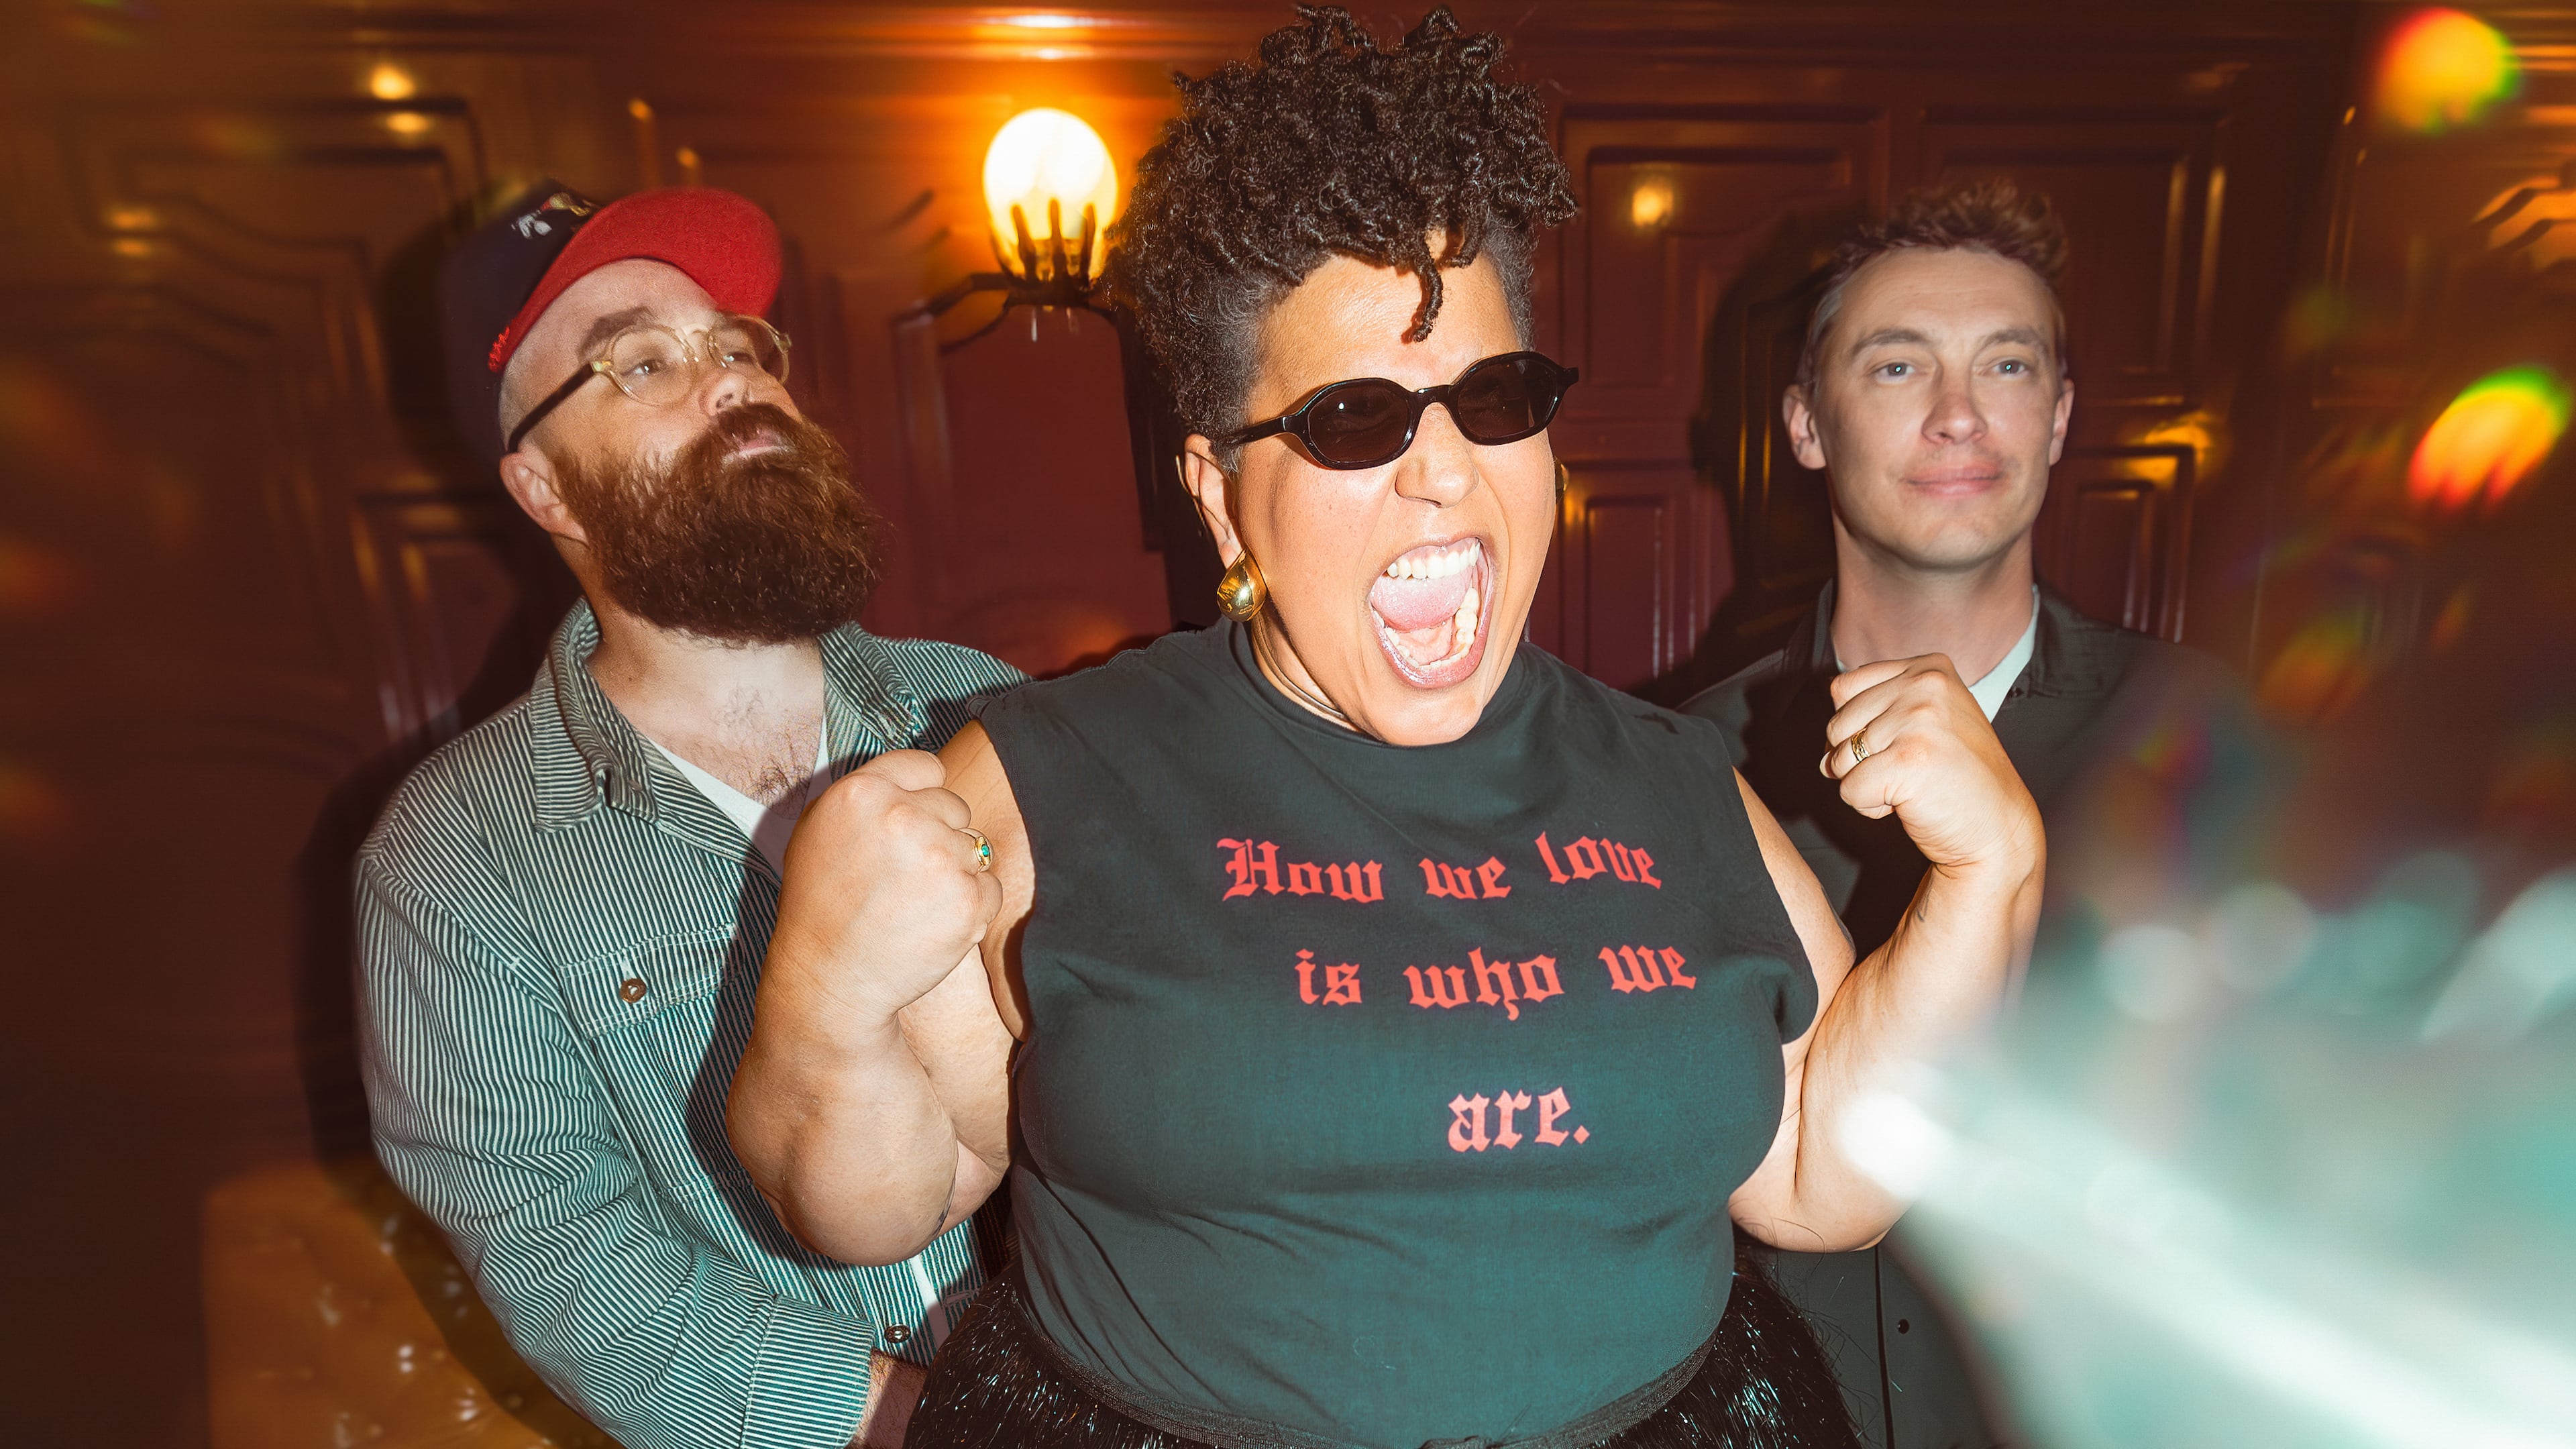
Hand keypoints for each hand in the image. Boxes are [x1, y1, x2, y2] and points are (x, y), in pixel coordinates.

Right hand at [773, 749, 1000, 1025]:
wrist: (828, 981)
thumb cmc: (819, 907)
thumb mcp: (819, 831)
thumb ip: (867, 795)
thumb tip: (916, 780)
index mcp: (862, 792)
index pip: (927, 767)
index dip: (921, 797)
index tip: (908, 825)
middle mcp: (903, 817)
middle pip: (955, 806)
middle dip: (938, 836)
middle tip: (903, 876)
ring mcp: (940, 857)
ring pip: (975, 847)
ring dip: (955, 872)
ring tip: (913, 903)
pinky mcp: (968, 899)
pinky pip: (990, 886)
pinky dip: (970, 905)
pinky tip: (932, 923)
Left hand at [1819, 656, 2040, 877]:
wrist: (1999, 828)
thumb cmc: (1957, 779)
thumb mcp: (1926, 723)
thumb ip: (1876, 714)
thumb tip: (1823, 754)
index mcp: (1928, 668)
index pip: (1843, 688)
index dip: (1855, 727)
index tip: (1896, 745)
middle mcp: (1925, 684)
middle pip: (1837, 723)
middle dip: (1857, 759)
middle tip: (1907, 772)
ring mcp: (1918, 719)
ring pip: (1839, 759)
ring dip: (1865, 784)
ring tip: (1911, 786)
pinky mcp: (1908, 759)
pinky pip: (1849, 789)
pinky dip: (1869, 807)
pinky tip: (1908, 803)